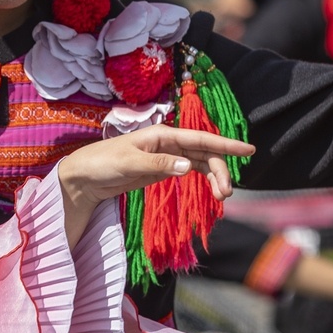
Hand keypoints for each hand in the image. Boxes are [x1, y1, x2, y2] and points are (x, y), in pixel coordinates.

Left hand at [53, 124, 256, 244]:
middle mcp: (169, 142)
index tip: (248, 150)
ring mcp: (167, 156)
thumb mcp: (129, 163)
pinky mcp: (162, 170)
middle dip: (220, 171)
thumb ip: (159, 164)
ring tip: (222, 198)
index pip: (201, 139)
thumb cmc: (102, 163)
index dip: (226, 144)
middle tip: (225, 194)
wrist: (84, 178)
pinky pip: (190, 172)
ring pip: (200, 164)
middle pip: (205, 154)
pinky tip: (210, 193)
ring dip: (213, 178)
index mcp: (163, 134)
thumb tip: (188, 167)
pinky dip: (202, 181)